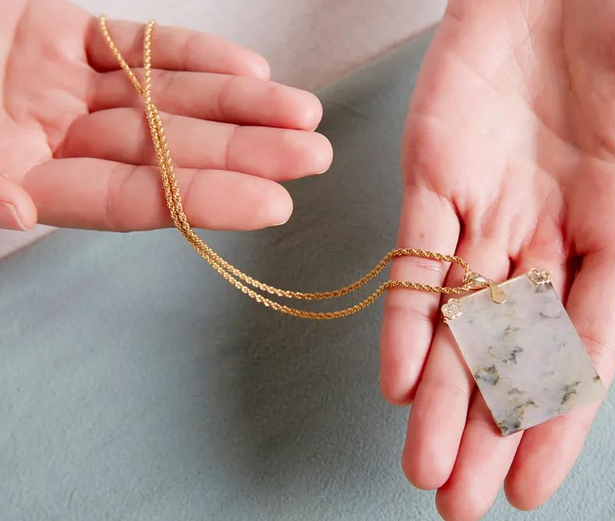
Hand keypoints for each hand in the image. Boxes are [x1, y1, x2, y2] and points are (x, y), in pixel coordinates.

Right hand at [0, 0, 330, 230]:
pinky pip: (137, 46)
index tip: (273, 206)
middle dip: (243, 154)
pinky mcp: (60, 31)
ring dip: (238, 107)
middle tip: (314, 158)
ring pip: (165, 98)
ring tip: (305, 115)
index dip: (202, 203)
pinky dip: (190, 58)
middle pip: (165, 151)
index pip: (130, 201)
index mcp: (21, 179)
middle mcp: (49, 138)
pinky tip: (248, 75)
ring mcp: (58, 84)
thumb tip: (20, 214)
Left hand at [381, 0, 614, 517]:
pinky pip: (414, 259)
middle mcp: (547, 233)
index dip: (555, 417)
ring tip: (421, 466)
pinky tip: (398, 381)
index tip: (529, 484)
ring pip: (455, 320)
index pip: (582, 348)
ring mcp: (484, 207)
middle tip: (459, 502)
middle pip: (509, 351)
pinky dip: (405, 318)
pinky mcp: (429, 175)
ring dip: (439, 395)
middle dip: (484, 428)